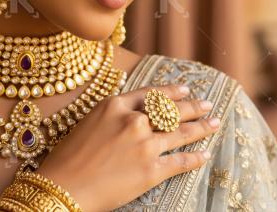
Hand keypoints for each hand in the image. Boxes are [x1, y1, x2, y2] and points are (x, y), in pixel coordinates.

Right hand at [35, 83, 219, 211]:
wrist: (62, 187)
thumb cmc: (67, 158)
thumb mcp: (88, 124)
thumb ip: (112, 116)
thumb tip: (131, 115)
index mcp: (114, 106)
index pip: (151, 94)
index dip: (171, 92)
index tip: (185, 89)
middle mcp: (133, 121)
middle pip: (171, 111)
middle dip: (193, 107)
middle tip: (207, 104)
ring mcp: (144, 145)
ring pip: (181, 133)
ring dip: (201, 128)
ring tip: (214, 123)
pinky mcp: (151, 170)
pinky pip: (179, 161)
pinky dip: (194, 158)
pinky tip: (204, 154)